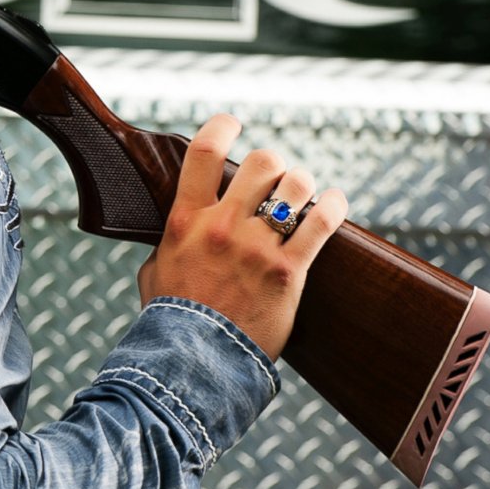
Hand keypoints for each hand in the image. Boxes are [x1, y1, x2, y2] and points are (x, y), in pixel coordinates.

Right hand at [134, 114, 347, 359]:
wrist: (193, 364)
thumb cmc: (170, 320)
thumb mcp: (154, 271)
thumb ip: (171, 242)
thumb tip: (178, 229)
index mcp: (185, 220)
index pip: (205, 151)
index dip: (222, 126)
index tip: (232, 124)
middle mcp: (222, 226)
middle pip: (262, 163)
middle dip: (273, 165)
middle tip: (274, 179)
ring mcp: (257, 248)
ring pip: (296, 186)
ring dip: (302, 184)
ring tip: (303, 194)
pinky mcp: (287, 271)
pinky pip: (321, 223)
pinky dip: (334, 207)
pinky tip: (335, 203)